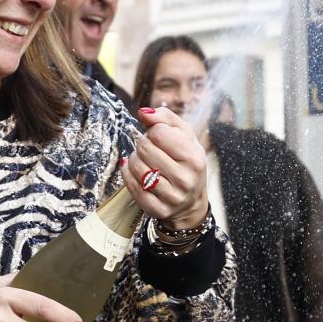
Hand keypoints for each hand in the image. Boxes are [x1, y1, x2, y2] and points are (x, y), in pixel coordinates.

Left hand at [124, 107, 209, 229]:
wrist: (191, 201)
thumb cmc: (186, 162)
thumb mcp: (185, 136)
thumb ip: (165, 118)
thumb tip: (143, 112)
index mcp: (194, 158)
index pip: (158, 132)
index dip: (154, 131)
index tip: (159, 138)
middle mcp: (185, 179)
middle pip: (144, 148)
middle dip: (143, 145)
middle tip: (150, 149)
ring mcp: (171, 197)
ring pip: (136, 166)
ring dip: (134, 159)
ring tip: (144, 160)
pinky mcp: (157, 209)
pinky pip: (132, 185)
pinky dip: (128, 174)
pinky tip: (136, 172)